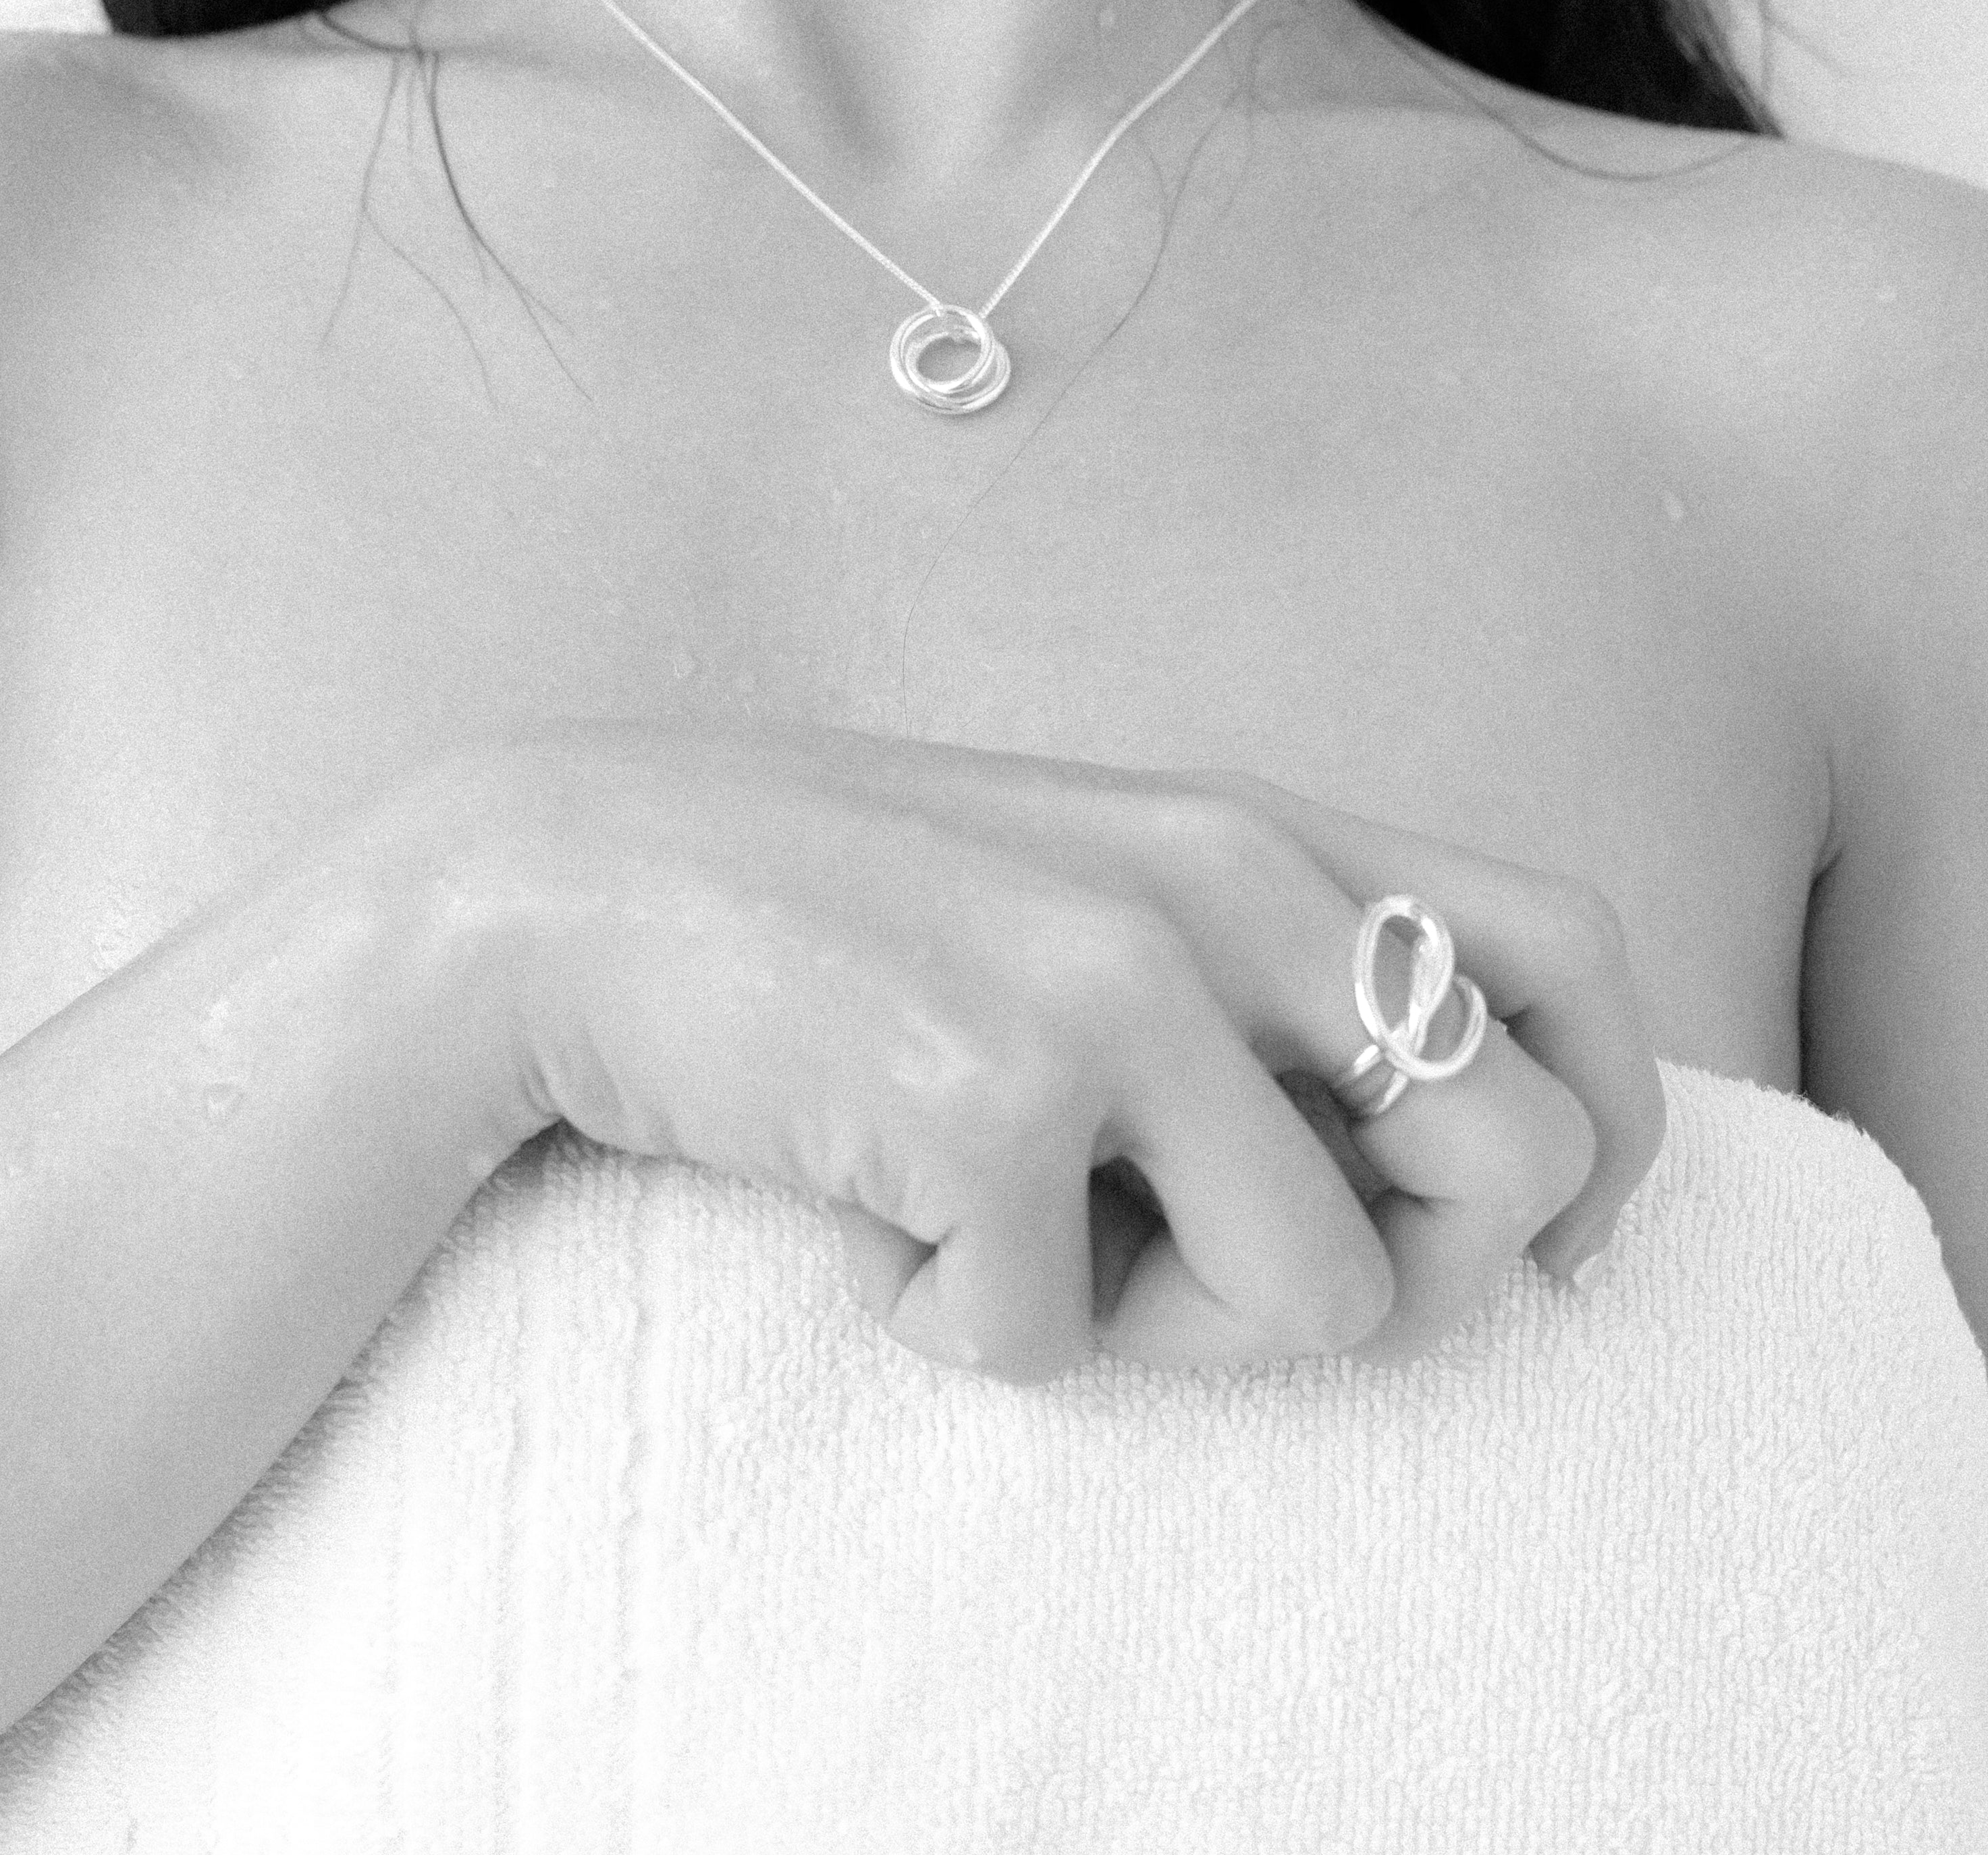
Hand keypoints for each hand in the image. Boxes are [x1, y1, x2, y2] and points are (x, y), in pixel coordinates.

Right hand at [426, 722, 1662, 1382]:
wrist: (569, 889)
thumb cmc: (845, 909)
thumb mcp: (1088, 885)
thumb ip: (1264, 974)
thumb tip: (1433, 1175)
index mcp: (1262, 827)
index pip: (1576, 956)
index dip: (1603, 1124)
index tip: (1513, 1234)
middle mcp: (1224, 883)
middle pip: (1515, 1158)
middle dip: (1408, 1275)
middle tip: (1216, 1262)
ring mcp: (1114, 987)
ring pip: (1328, 1303)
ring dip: (1170, 1330)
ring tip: (1015, 1230)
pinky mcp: (991, 1100)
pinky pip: (1067, 1345)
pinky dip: (968, 1330)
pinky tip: (879, 1223)